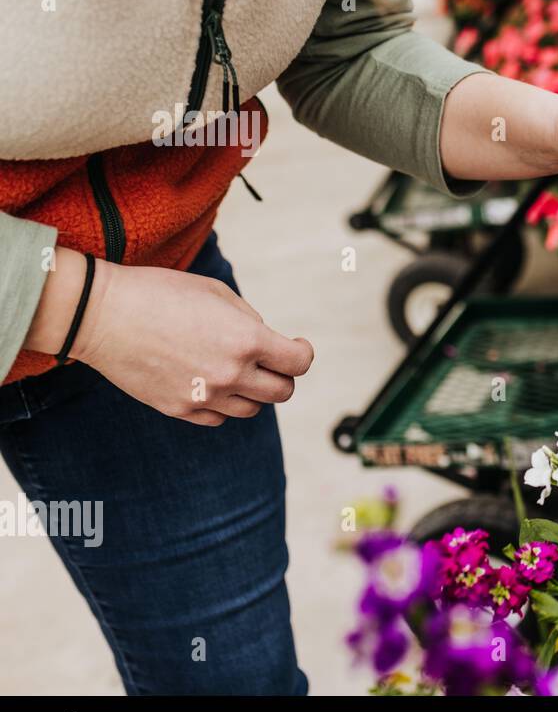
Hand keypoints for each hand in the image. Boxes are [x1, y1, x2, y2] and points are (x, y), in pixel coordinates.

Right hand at [25, 249, 313, 426]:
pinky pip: (217, 418)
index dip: (303, 353)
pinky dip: (222, 404)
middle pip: (282, 392)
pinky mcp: (179, 410)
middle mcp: (231, 374)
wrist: (101, 314)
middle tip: (271, 362)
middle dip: (282, 376)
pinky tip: (211, 383)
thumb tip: (268, 343)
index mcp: (247, 340)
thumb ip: (250, 321)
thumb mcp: (217, 293)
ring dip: (253, 392)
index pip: (299, 363)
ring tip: (237, 370)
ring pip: (251, 409)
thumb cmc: (160, 293)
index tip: (296, 345)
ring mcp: (204, 396)